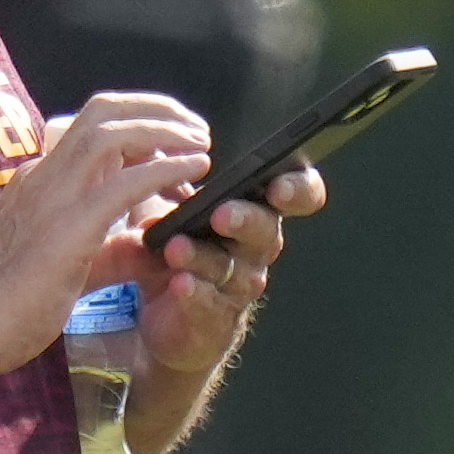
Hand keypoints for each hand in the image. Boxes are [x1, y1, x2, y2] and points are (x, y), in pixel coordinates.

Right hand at [0, 91, 213, 373]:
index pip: (92, 128)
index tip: (175, 140)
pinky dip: (167, 168)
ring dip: (165, 129)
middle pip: (103, 111)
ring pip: (113, 132)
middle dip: (155, 109)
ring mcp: (52, 196)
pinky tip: (196, 171)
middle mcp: (43, 176)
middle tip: (196, 129)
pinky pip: (126, 182)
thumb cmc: (11, 306)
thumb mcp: (74, 265)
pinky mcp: (68, 227)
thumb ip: (115, 249)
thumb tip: (156, 244)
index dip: (140, 125)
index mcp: (40, 180)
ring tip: (201, 143)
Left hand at [143, 154, 316, 368]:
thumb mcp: (169, 207)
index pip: (297, 194)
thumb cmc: (174, 253)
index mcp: (254, 211)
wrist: (159, 318)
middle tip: (221, 214)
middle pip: (266, 231)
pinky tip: (178, 283)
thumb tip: (156, 134)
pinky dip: (194, 293)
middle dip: (246, 219)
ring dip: (205, 256)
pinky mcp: (214, 317)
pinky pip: (209, 304)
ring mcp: (237, 285)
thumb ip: (168, 175)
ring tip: (176, 247)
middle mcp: (255, 247)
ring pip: (233, 268)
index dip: (298, 188)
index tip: (278, 184)